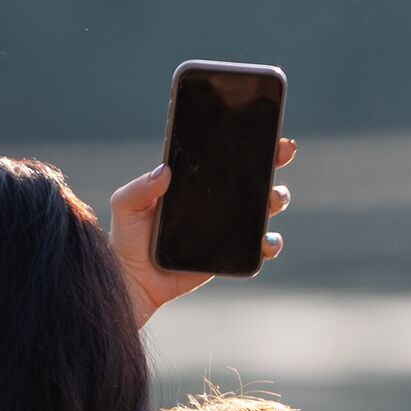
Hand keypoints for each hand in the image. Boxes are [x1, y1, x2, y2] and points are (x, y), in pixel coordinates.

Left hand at [109, 136, 293, 327]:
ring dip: (277, 199)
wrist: (134, 280)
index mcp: (195, 183)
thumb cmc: (127, 239)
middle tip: (283, 151)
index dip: (247, 143)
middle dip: (273, 161)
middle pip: (252, 177)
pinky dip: (270, 243)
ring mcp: (226, 227)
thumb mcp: (126, 206)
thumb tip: (163, 170)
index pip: (225, 158)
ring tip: (275, 198)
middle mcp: (215, 201)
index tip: (265, 130)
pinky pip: (258, 248)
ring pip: (263, 209)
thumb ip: (140, 189)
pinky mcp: (230, 254)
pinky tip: (267, 240)